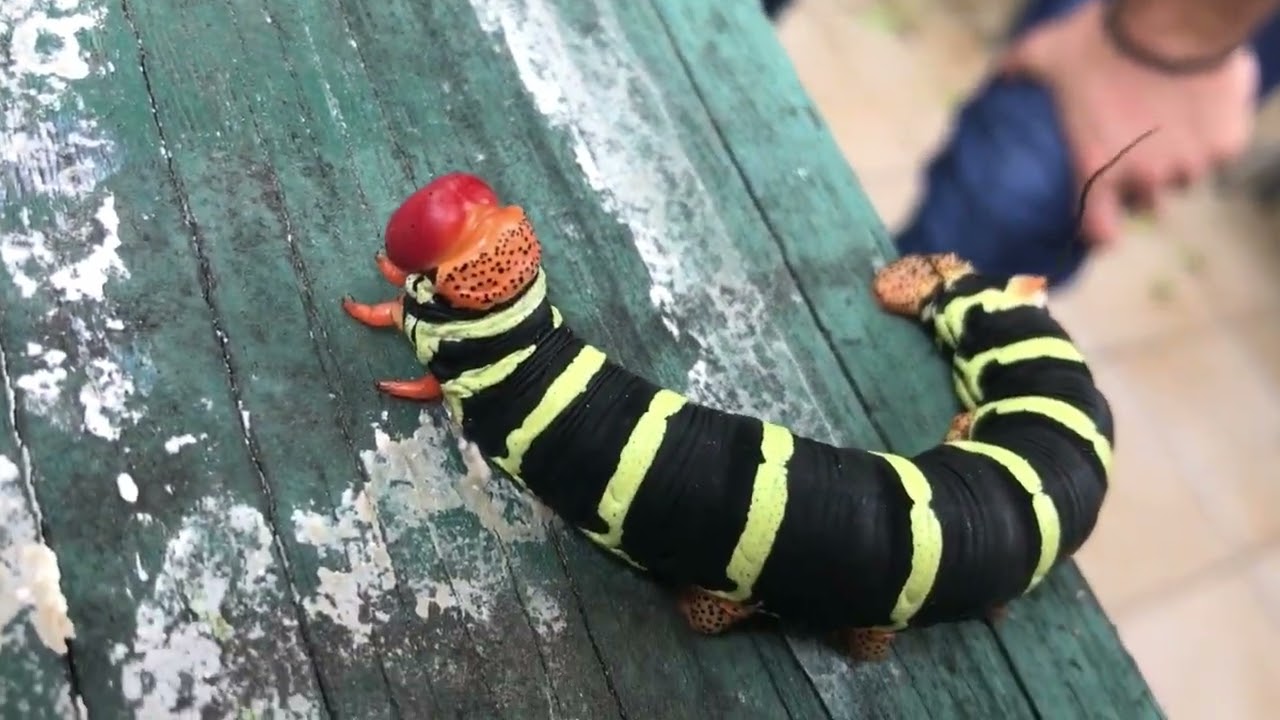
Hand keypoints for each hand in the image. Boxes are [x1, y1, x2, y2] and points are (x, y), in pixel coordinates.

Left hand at [997, 0, 1259, 246]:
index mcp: (1095, 170)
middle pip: (1146, 201)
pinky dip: (1212, 134)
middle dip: (1142, 181)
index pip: (1100, 234)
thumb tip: (998, 76)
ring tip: (1167, 116)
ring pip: (1185, 176)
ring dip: (1176, 158)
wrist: (1177, 21)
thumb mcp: (1046, 54)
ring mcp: (1189, 166)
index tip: (1104, 224)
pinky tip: (1198, 102)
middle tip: (1137, 142)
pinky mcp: (1225, 146)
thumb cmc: (1104, 40)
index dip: (1102, 230)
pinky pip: (1218, 151)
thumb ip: (1017, 71)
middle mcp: (1143, 180)